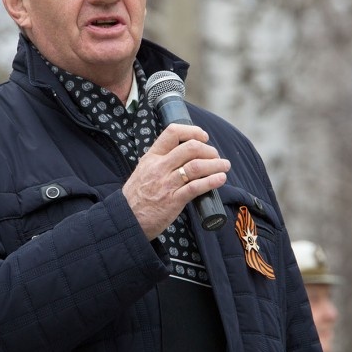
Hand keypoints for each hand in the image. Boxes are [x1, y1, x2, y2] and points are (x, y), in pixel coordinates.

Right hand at [122, 123, 230, 239]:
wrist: (126, 220)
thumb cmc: (136, 197)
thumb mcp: (143, 171)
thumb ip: (159, 162)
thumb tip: (181, 156)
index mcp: (152, 157)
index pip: (172, 133)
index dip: (192, 131)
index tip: (203, 137)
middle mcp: (160, 167)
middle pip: (190, 148)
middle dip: (209, 150)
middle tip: (216, 157)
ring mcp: (167, 183)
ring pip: (197, 166)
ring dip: (216, 164)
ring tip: (224, 166)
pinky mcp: (173, 200)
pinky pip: (196, 187)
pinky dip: (212, 181)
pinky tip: (221, 179)